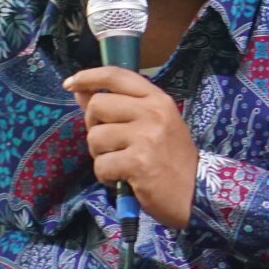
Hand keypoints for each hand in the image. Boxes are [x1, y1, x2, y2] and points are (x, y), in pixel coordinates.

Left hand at [63, 66, 197, 228]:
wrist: (197, 192)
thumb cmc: (172, 158)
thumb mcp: (153, 124)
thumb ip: (119, 107)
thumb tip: (81, 91)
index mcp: (157, 99)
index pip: (116, 76)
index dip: (89, 77)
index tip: (71, 83)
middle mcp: (152, 112)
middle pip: (97, 106)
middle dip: (94, 127)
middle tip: (110, 143)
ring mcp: (145, 137)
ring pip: (95, 137)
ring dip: (100, 155)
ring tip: (120, 163)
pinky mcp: (138, 163)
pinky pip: (101, 165)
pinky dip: (106, 176)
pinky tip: (122, 179)